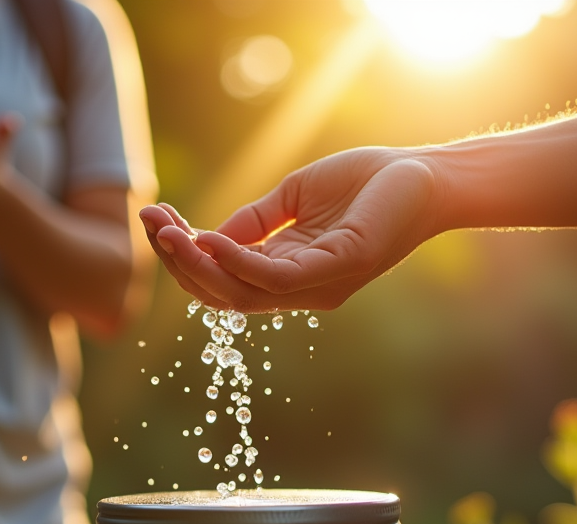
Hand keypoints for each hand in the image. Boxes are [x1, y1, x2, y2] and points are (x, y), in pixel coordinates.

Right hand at [139, 148, 442, 311]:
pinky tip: (209, 240)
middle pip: (224, 294)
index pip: (223, 280)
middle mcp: (301, 290)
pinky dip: (237, 263)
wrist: (426, 175)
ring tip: (166, 233)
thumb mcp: (294, 198)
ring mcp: (319, 285)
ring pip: (241, 294)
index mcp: (289, 273)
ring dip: (197, 266)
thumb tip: (205, 240)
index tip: (154, 220)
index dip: (184, 256)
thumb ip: (253, 221)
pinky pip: (274, 278)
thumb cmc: (367, 183)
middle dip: (179, 263)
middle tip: (149, 224)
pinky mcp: (338, 269)